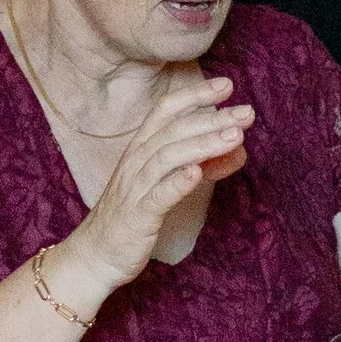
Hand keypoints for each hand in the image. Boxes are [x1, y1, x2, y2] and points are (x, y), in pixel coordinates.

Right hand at [65, 77, 253, 291]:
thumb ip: (201, 165)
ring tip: (235, 135)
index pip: (166, 111)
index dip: (195, 95)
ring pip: (168, 157)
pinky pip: (158, 195)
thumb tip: (237, 150)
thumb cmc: (132, 217)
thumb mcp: (168, 184)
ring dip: (204, 144)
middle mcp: (136, 162)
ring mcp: (134, 188)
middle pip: (174, 130)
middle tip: (246, 112)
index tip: (227, 85)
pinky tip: (198, 172)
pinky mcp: (137, 216)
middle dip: (212, 118)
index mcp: (140, 150)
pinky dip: (178, 182)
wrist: (94, 256)